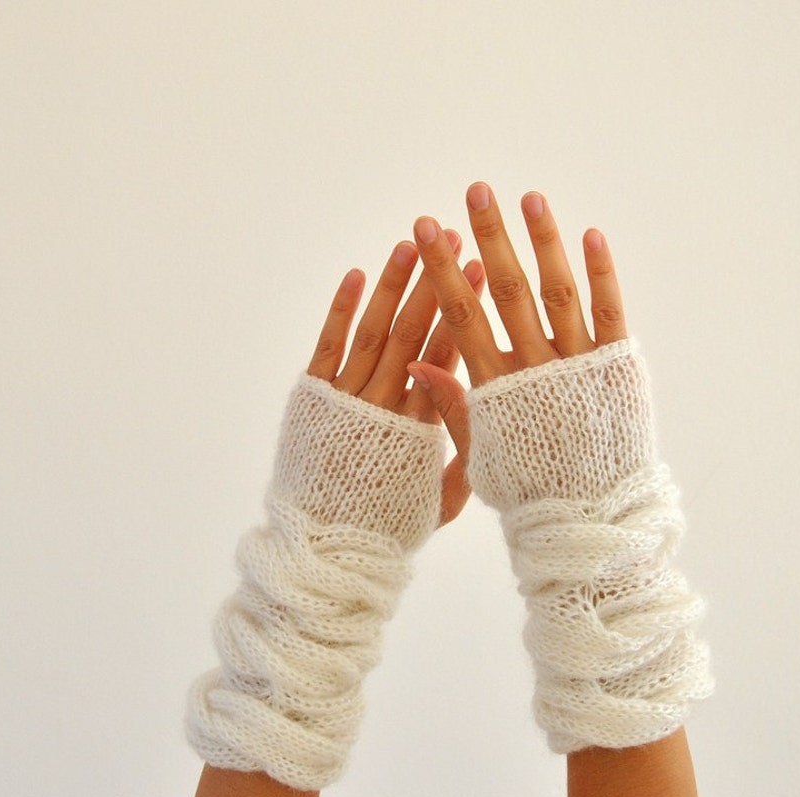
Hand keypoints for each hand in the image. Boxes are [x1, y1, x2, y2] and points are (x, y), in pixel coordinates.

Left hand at [305, 232, 484, 525]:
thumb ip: (463, 459)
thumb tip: (485, 419)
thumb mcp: (441, 501)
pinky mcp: (314, 400)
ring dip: (394, 287)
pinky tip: (358, 275)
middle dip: (436, 285)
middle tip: (454, 241)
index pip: (447, 358)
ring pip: (374, 332)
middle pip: (414, 334)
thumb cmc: (389, 528)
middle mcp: (386, 405)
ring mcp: (347, 400)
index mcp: (422, 427)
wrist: (327, 552)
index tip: (479, 275)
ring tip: (411, 244)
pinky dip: (341, 311)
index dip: (463, 313)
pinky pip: (329, 347)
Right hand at [405, 182, 629, 465]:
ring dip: (542, 243)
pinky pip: (609, 312)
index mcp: (496, 387)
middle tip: (475, 192)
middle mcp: (537, 368)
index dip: (445, 270)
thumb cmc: (529, 487)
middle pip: (508, 292)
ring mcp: (579, 364)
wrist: (589, 517)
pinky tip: (589, 234)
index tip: (428, 229)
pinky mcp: (617, 366)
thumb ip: (451, 403)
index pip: (463, 316)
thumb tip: (416, 360)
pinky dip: (601, 273)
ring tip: (529, 198)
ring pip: (557, 292)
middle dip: (489, 239)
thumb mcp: (480, 450)